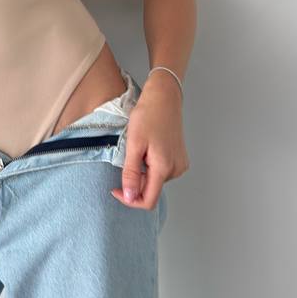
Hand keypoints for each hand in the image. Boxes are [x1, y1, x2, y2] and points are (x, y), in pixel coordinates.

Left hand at [111, 75, 188, 210]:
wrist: (164, 97)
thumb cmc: (148, 115)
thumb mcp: (134, 144)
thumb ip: (131, 173)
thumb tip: (130, 197)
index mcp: (164, 167)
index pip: (148, 200)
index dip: (129, 199)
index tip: (116, 188)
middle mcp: (176, 169)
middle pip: (151, 190)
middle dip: (135, 181)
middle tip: (127, 158)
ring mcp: (179, 164)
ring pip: (156, 181)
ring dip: (143, 172)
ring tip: (139, 150)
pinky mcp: (179, 159)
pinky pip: (162, 171)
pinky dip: (150, 166)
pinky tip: (147, 149)